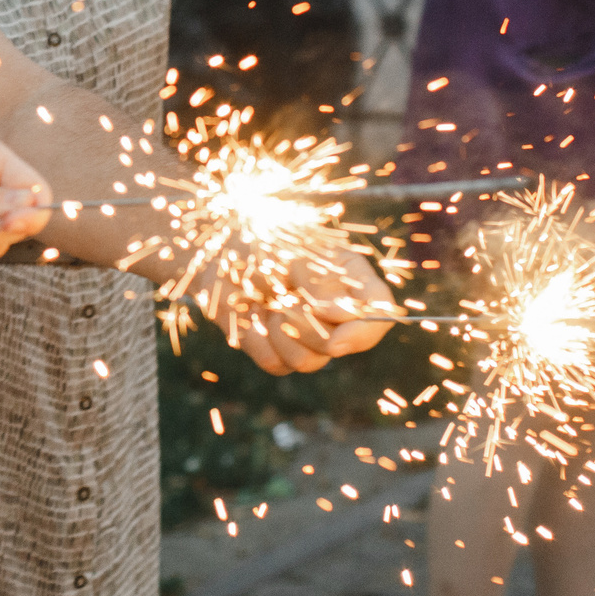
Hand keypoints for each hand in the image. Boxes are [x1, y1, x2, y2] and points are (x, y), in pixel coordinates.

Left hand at [221, 244, 396, 375]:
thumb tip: (343, 315)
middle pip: (341, 345)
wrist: (214, 239)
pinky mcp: (274, 346)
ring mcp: (305, 333)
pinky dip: (258, 338)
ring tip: (264, 299)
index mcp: (350, 277)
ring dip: (282, 332)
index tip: (328, 323)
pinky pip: (275, 364)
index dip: (363, 327)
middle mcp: (333, 311)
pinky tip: (248, 311)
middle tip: (284, 296)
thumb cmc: (259, 231)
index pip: (380, 312)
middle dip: (309, 326)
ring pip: (308, 361)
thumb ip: (322, 280)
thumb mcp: (294, 245)